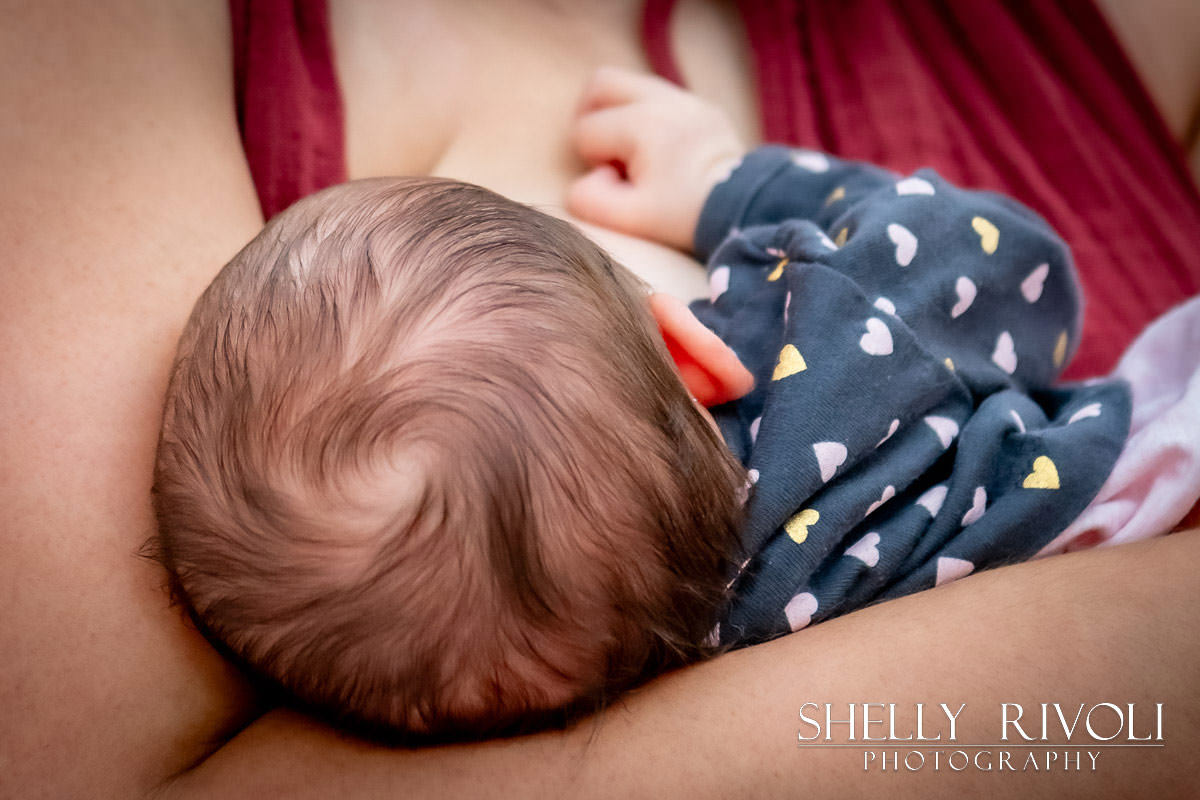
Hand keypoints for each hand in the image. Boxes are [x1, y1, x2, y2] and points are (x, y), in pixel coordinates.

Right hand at [567, 66, 744, 252]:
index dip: (591, 162)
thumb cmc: (685, 216)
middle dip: (591, 117)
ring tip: (633, 154)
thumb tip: (596, 174)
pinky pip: (660, 96)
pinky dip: (648, 117)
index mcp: (641, 124)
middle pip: (600, 83)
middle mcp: (662, 100)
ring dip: (620, 116)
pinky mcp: (703, 106)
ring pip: (631, 85)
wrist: (745, 210)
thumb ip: (589, 199)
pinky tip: (660, 152)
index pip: (585, 130)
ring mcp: (686, 99)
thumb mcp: (629, 219)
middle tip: (604, 153)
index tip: (620, 184)